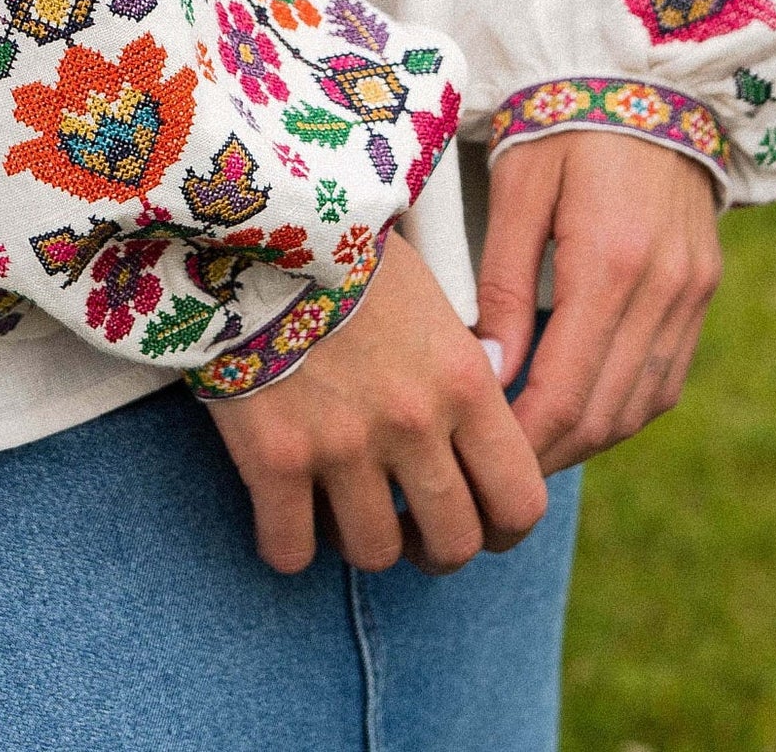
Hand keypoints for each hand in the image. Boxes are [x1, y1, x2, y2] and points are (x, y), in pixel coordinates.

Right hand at [210, 229, 549, 577]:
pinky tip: (283, 509)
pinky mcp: (274, 460)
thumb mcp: (428, 296)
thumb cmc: (344, 248)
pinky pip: (290, 551)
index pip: (521, 500)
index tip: (477, 514)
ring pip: (375, 554)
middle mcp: (415, 423)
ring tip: (341, 503)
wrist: (254, 222)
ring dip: (360, 538)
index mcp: (464, 379)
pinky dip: (288, 543)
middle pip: (452, 545)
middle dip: (433, 545)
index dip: (503, 525)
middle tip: (407, 522)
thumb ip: (460, 364)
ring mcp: (343, 447)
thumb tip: (484, 405)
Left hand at [474, 130, 721, 475]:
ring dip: (589, 438)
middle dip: (550, 453)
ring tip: (534, 446)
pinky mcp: (703, 288)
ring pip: (641, 405)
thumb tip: (489, 375)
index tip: (483, 458)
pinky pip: (666, 376)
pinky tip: (585, 407)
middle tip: (497, 468)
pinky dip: (625, 407)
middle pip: (605, 414)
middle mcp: (662, 289)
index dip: (523, 441)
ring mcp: (692, 293)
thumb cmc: (563, 122)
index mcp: (609, 262)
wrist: (649, 75)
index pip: (564, 392)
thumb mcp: (519, 189)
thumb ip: (503, 284)